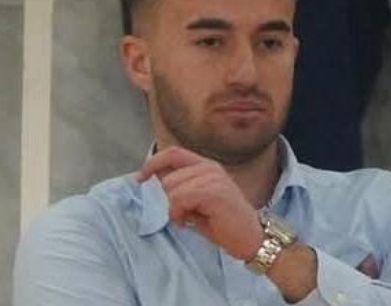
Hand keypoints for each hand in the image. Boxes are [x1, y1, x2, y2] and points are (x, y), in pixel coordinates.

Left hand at [137, 146, 263, 260]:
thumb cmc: (223, 222)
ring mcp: (213, 178)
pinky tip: (189, 222)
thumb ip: (179, 186)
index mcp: (206, 165)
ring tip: (188, 219)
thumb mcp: (196, 200)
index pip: (173, 153)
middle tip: (182, 214)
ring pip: (172, 188)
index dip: (153, 162)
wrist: (250, 238)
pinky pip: (179, 199)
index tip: (140, 177)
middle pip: (168, 177)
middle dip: (167, 199)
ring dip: (174, 209)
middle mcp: (210, 167)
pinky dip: (178, 214)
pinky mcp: (214, 191)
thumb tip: (155, 177)